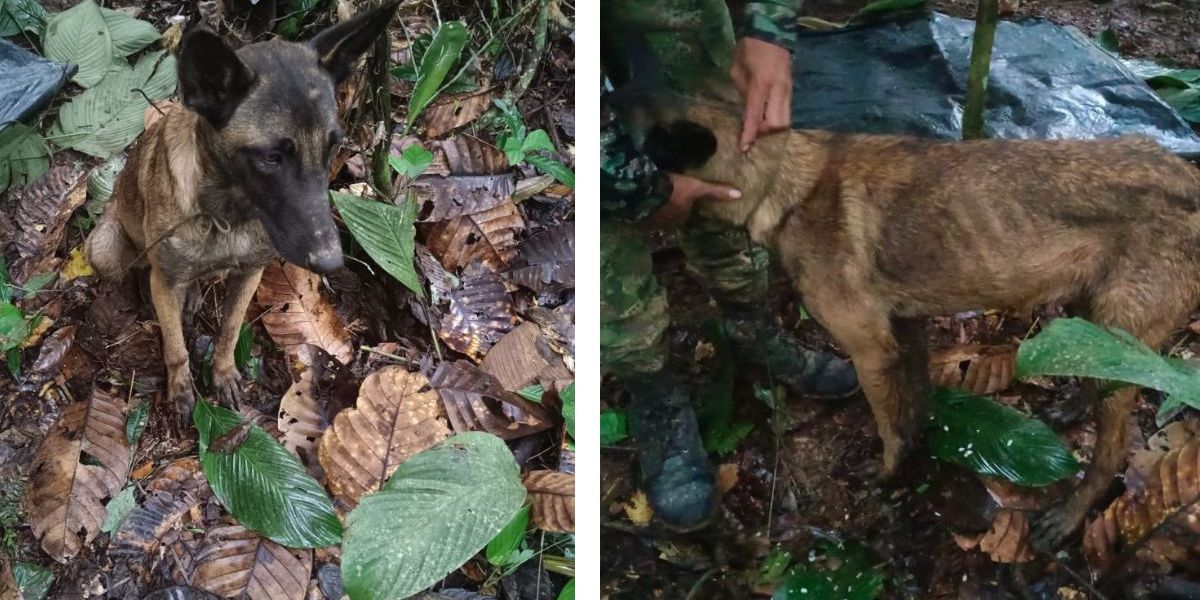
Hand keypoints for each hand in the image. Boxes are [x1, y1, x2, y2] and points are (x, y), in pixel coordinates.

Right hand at [647, 173, 741, 229]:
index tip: (680, 197)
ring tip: (652, 198)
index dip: (683, 206)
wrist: (644, 192)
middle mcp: (666, 224)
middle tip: (666, 197)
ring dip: (655, 210)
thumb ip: (715, 192)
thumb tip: (740, 195)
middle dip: (669, 210)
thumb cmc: (674, 190)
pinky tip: (638, 202)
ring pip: (655, 217)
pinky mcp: (636, 219)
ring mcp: (650, 223)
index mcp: (681, 217)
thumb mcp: (696, 188)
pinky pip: (641, 216)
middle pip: (670, 218)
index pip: (684, 214)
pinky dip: (641, 211)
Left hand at [730, 37, 792, 151]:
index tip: (744, 148)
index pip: (755, 115)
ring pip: (785, 121)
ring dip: (772, 128)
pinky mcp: (791, 90)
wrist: (771, 33)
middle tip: (752, 132)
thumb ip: (741, 94)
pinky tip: (766, 118)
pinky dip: (776, 120)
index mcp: (761, 84)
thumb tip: (745, 115)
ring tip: (759, 127)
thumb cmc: (748, 50)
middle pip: (776, 124)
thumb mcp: (736, 71)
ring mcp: (788, 90)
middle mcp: (778, 89)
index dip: (749, 133)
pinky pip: (786, 112)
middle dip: (764, 133)